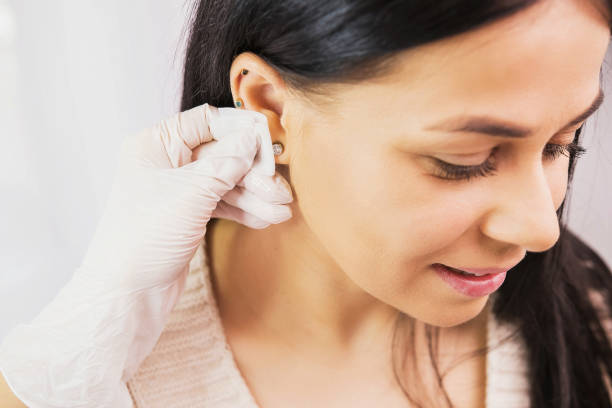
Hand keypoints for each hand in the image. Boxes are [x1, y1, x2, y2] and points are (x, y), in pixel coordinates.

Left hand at [0, 103, 292, 407]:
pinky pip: (222, 204)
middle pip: (221, 155)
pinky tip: (265, 220)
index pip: (205, 122)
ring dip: (255, 196)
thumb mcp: (191, 193)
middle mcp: (166, 163)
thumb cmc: (145, 237)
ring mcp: (178, 190)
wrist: (128, 294)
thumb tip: (253, 139)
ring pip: (225, 183)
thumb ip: (226, 164)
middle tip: (280, 190)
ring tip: (281, 211)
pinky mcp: (188, 215)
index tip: (267, 140)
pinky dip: (243, 211)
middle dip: (253, 174)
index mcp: (154, 144)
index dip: (239, 129)